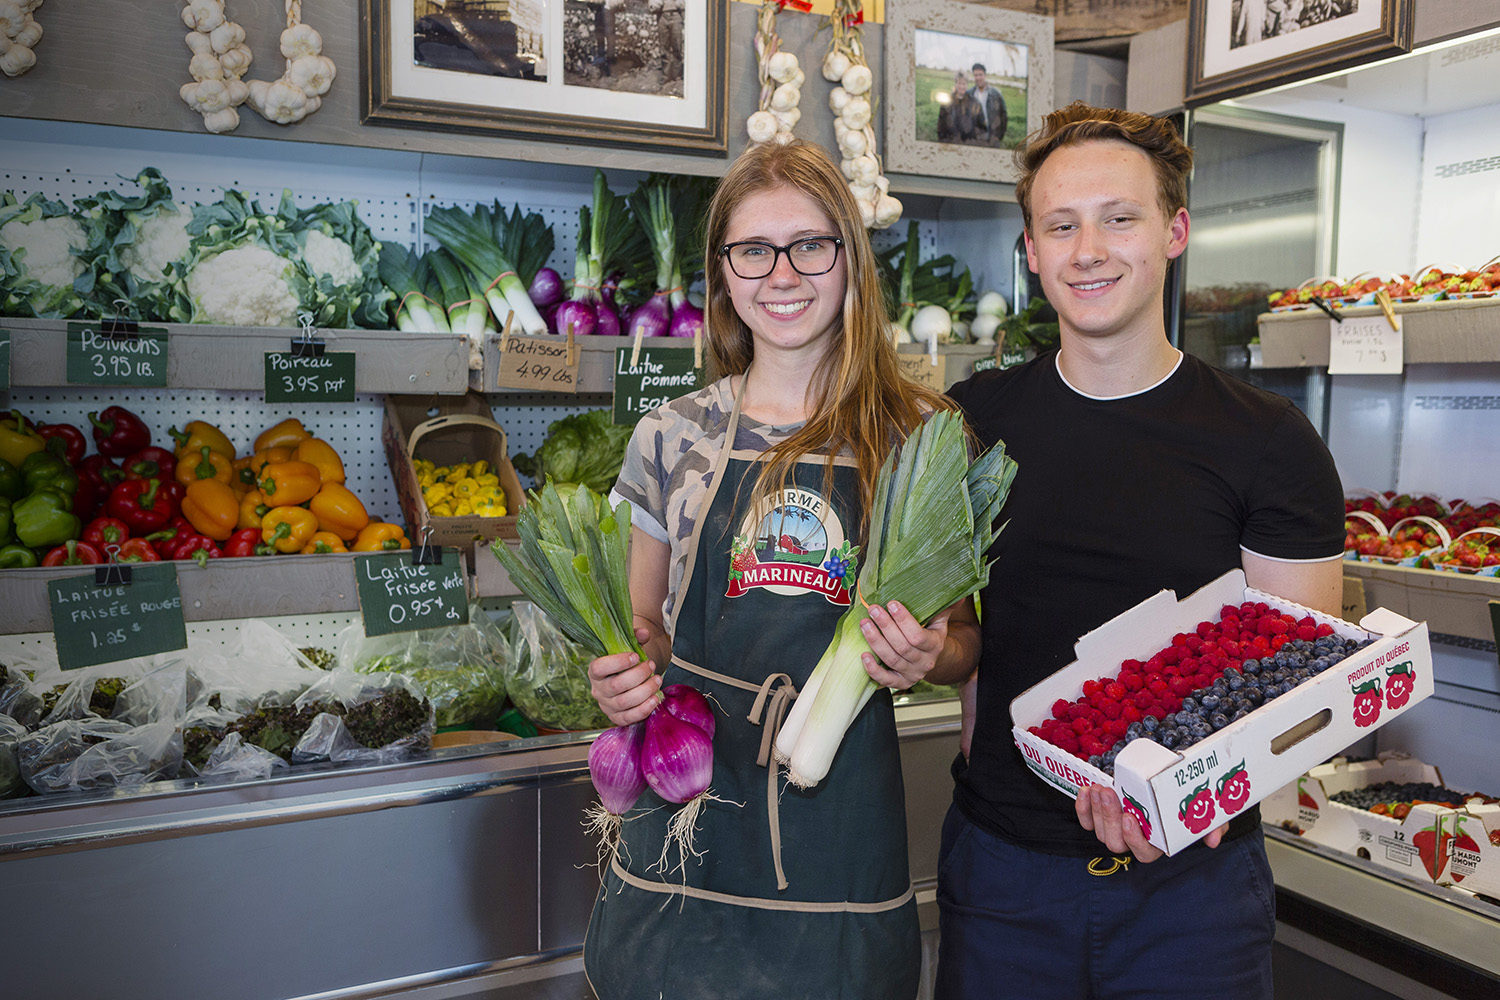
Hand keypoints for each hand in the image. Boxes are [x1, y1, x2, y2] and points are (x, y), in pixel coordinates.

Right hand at [588, 626, 661, 725]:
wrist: (626, 680)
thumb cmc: (626, 663)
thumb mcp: (628, 647)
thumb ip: (635, 637)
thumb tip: (644, 633)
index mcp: (595, 671)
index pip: (599, 667)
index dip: (618, 662)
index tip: (636, 656)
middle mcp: (598, 690)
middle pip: (616, 685)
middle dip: (639, 675)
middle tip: (651, 665)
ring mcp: (606, 706)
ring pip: (625, 702)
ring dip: (645, 690)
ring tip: (658, 680)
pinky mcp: (616, 718)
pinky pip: (629, 718)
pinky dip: (644, 709)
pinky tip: (656, 698)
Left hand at [857, 601, 949, 690]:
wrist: (929, 659)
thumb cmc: (930, 635)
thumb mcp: (939, 621)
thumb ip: (946, 607)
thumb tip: (960, 595)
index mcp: (935, 645)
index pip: (918, 635)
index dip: (903, 620)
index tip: (891, 604)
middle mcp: (924, 662)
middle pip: (903, 647)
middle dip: (886, 627)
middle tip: (873, 610)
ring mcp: (912, 674)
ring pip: (892, 659)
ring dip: (875, 641)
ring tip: (864, 624)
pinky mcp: (900, 683)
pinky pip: (885, 679)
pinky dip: (873, 669)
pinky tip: (863, 655)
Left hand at [1075, 785, 1227, 862]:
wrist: (1169, 773)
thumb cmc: (1186, 794)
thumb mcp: (1207, 809)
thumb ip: (1213, 824)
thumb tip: (1213, 840)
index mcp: (1158, 842)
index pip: (1144, 853)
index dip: (1135, 840)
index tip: (1132, 816)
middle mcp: (1135, 838)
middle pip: (1117, 843)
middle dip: (1110, 818)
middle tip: (1109, 793)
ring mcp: (1116, 828)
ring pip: (1101, 831)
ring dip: (1097, 810)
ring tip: (1101, 788)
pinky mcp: (1100, 816)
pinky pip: (1086, 821)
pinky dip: (1083, 808)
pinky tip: (1087, 790)